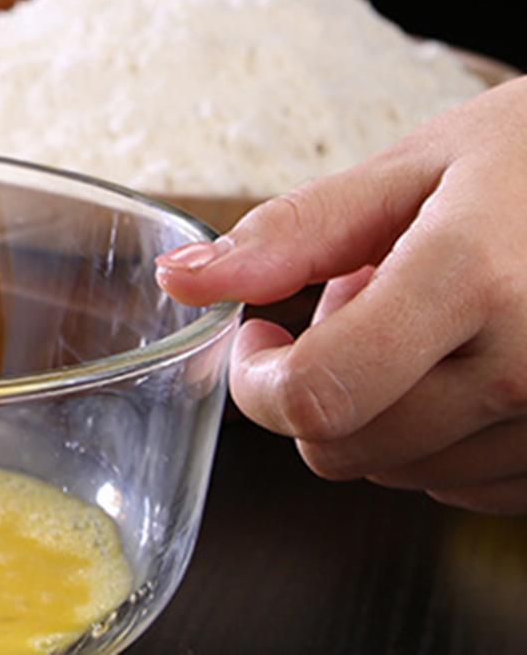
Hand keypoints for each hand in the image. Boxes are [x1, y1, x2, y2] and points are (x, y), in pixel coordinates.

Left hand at [157, 75, 526, 511]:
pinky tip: (464, 363)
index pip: (323, 392)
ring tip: (423, 321)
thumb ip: (292, 232)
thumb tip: (183, 279)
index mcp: (470, 279)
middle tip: (346, 305)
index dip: (258, 382)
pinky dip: (441, 438)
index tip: (255, 337)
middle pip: (351, 445)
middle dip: (311, 389)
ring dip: (381, 411)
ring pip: (406, 473)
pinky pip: (473, 488)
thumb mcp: (413, 167)